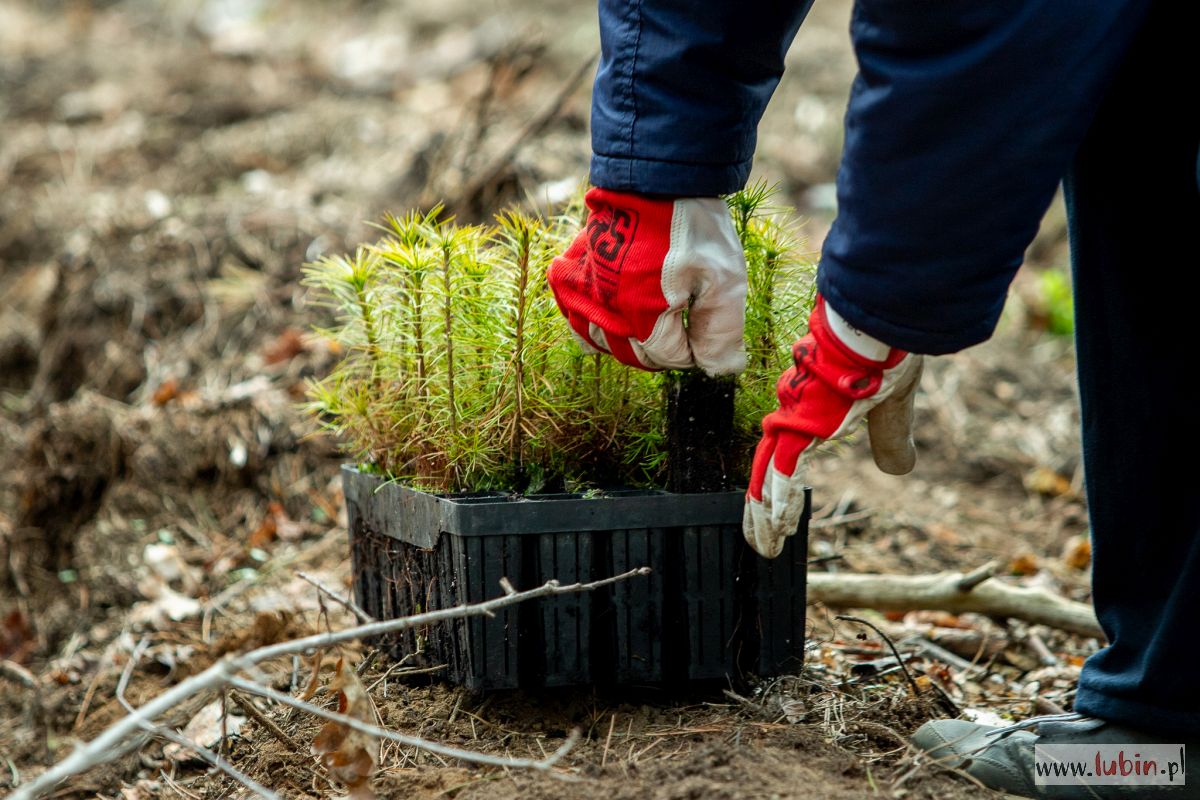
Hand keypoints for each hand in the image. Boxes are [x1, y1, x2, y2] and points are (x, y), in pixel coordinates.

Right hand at [547, 187, 746, 375]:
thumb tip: (719, 370)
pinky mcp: (571, 271)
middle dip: (663, 352)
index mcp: (642, 313)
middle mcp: (605, 307)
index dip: (693, 353)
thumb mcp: (724, 278)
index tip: (706, 334)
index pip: (669, 357)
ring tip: (650, 328)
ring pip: (599, 341)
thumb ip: (721, 331)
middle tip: (684, 332)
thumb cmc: (694, 225)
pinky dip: (589, 323)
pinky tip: (610, 317)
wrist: (657, 175)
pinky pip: (573, 314)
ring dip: (626, 343)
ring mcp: (583, 289)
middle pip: (634, 355)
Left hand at [744, 296, 923, 557]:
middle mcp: (799, 415)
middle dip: (762, 510)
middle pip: (768, 470)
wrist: (885, 320)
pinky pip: (785, 471)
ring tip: (763, 546)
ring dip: (766, 515)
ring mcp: (797, 419)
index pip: (786, 457)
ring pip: (769, 476)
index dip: (779, 488)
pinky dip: (780, 502)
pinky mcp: (805, 425)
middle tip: (760, 542)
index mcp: (815, 411)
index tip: (776, 516)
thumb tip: (897, 469)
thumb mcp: (894, 405)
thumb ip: (890, 436)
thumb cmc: (889, 350)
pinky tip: (777, 528)